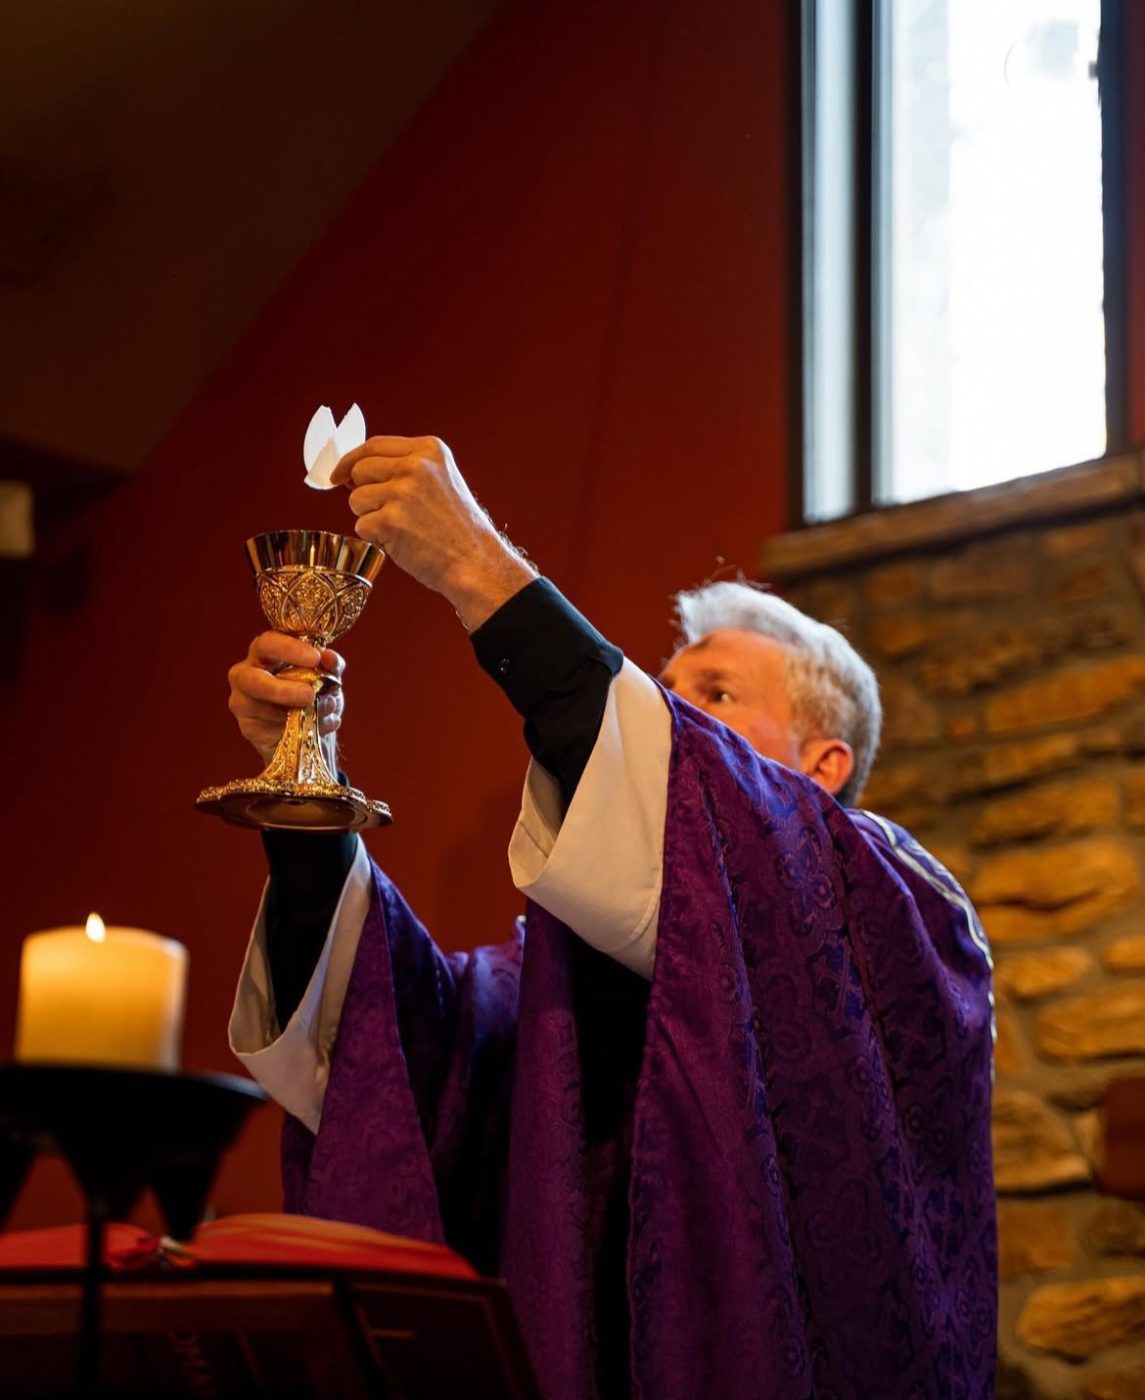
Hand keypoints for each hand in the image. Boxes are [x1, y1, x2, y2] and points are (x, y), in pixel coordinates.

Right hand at [227, 632, 345, 766]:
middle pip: (251, 679)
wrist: (309, 732)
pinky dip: (295, 730)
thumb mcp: (329, 679)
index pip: (268, 643)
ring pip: (260, 708)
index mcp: (265, 654)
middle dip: (282, 689)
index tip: (315, 658)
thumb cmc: (314, 695)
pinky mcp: (248, 727)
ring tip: (324, 713)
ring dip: (296, 713)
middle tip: (310, 695)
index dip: (290, 649)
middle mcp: (246, 675)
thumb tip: (330, 658)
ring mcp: (242, 702)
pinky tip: (316, 727)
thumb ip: (331, 666)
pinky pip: (268, 730)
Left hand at [331, 435, 535, 629]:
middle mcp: (415, 466)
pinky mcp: (391, 521)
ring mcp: (402, 493)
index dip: (352, 460)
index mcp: (429, 449)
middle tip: (386, 511)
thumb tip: (352, 471)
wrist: (476, 562)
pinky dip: (376, 539)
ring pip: (356, 500)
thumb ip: (403, 468)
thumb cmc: (456, 528)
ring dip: (371, 517)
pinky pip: (362, 526)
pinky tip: (403, 542)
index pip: (374, 445)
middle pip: (360, 470)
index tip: (339, 474)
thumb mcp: (439, 480)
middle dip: (364, 493)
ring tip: (402, 528)